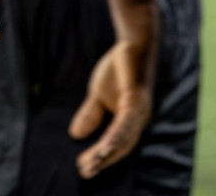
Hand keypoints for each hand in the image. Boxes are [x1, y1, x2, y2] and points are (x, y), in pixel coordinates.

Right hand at [69, 39, 154, 178]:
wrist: (131, 44)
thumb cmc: (118, 69)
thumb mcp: (98, 96)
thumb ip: (91, 115)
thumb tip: (76, 134)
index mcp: (130, 121)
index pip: (116, 146)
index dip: (102, 158)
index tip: (84, 168)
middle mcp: (138, 120)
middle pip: (121, 148)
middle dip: (103, 161)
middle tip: (85, 171)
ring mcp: (139, 112)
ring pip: (123, 140)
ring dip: (107, 153)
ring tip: (91, 163)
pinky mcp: (137, 101)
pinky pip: (125, 125)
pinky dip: (114, 137)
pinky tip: (104, 146)